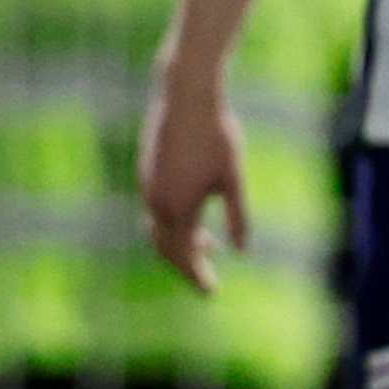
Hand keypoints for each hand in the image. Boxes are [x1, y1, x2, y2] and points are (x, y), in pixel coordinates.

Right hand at [136, 74, 250, 297]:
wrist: (186, 94)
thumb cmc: (217, 134)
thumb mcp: (234, 178)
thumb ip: (238, 216)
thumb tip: (242, 250)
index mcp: (178, 208)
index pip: (184, 256)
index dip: (198, 277)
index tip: (212, 294)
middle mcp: (156, 201)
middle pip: (166, 248)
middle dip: (187, 266)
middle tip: (207, 281)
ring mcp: (148, 185)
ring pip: (160, 227)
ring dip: (181, 242)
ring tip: (208, 245)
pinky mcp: (146, 170)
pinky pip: (156, 209)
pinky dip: (173, 222)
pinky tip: (194, 214)